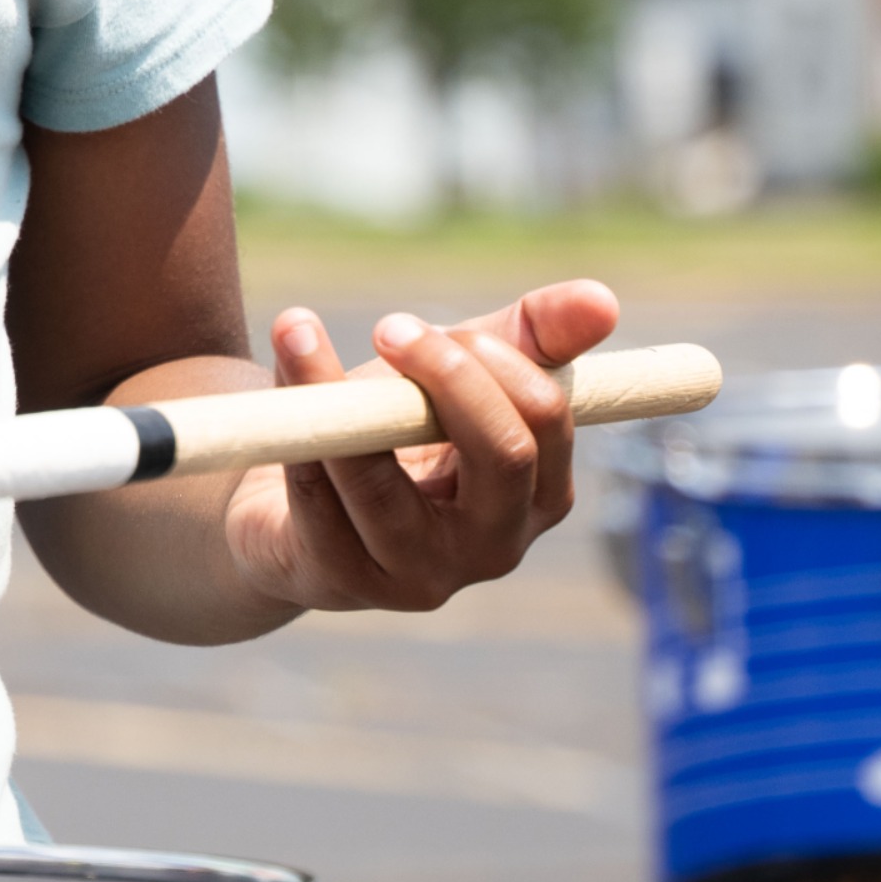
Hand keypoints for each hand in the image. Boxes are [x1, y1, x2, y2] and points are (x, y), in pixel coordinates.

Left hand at [220, 279, 619, 615]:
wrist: (288, 504)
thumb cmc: (391, 436)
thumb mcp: (455, 378)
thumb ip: (527, 337)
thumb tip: (602, 300)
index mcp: (536, 495)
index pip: (547, 423)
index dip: (495, 362)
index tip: (425, 323)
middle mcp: (492, 546)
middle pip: (503, 456)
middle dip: (449, 377)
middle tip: (387, 326)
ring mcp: (419, 573)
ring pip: (387, 483)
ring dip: (335, 394)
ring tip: (296, 328)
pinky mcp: (344, 581)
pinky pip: (320, 502)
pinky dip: (297, 439)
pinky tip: (278, 394)